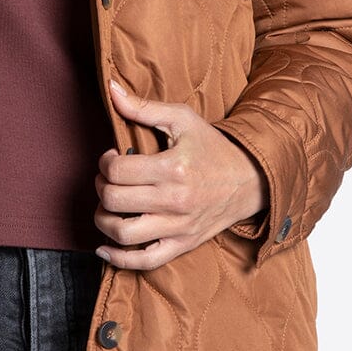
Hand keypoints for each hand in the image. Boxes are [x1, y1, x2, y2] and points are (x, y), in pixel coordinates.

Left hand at [91, 75, 268, 270]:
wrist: (250, 180)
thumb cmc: (212, 147)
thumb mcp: (182, 119)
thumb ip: (144, 107)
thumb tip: (111, 89)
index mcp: (173, 168)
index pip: (118, 171)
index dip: (105, 162)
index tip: (111, 157)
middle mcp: (174, 201)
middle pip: (114, 201)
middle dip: (102, 187)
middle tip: (108, 179)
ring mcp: (178, 227)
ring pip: (123, 234)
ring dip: (103, 219)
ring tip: (108, 206)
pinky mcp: (182, 245)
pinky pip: (145, 261)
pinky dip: (119, 259)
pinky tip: (105, 246)